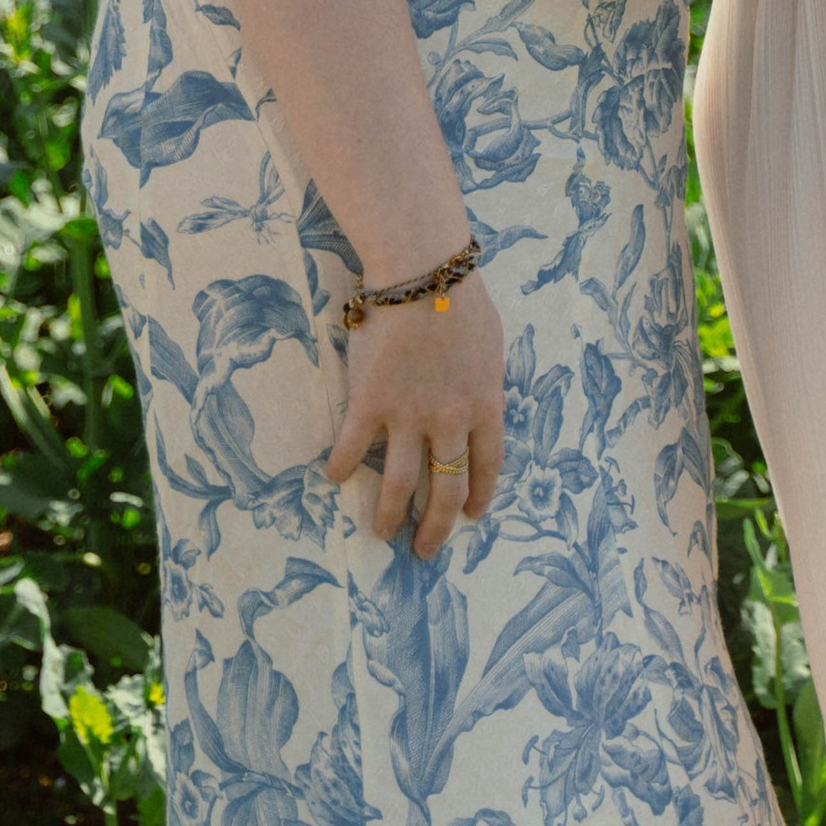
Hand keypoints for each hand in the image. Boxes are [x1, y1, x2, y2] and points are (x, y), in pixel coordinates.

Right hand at [325, 275, 505, 557]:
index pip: (487, 465)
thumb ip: (485, 381)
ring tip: (383, 533)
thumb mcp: (491, 346)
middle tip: (425, 550)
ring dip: (391, 515)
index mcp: (484, 406)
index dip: (480, 495)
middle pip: (446, 489)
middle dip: (436, 526)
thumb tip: (482, 399)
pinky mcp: (370, 404)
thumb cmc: (462, 299)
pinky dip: (342, 467)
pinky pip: (354, 448)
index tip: (473, 517)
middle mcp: (449, 422)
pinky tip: (334, 478)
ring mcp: (409, 417)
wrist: (424, 275)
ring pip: (401, 483)